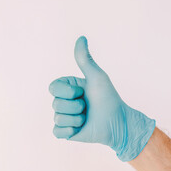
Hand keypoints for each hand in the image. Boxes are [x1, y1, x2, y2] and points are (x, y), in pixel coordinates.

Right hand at [49, 36, 155, 161]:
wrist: (118, 123)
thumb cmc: (108, 98)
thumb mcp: (96, 77)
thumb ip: (85, 59)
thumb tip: (81, 38)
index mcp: (67, 88)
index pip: (53, 87)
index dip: (68, 92)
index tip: (82, 92)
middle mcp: (63, 101)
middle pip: (55, 104)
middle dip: (75, 106)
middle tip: (87, 107)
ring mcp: (64, 117)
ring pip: (58, 118)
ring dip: (76, 119)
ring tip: (86, 117)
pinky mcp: (65, 132)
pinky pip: (57, 131)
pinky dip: (69, 131)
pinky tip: (80, 128)